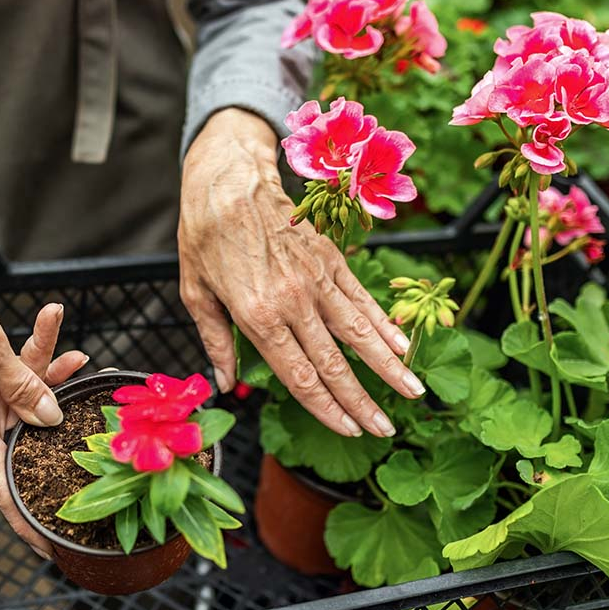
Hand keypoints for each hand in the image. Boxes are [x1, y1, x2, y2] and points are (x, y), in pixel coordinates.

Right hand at [0, 242, 86, 556]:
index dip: (24, 519)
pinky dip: (38, 345)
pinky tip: (52, 319)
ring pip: (30, 393)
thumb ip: (21, 382)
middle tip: (96, 429)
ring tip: (78, 354)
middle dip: (61, 428)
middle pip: (28, 434)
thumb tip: (50, 417)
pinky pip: (20, 364)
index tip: (49, 542)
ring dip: (55, 372)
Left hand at [178, 108, 424, 437]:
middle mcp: (293, 301)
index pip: (299, 376)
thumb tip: (225, 382)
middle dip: (363, 401)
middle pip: (334, 363)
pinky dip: (384, 323)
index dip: (326, 408)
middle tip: (387, 430)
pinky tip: (402, 345)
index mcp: (257, 316)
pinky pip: (362, 298)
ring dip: (388, 366)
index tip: (349, 430)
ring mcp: (316, 279)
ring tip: (413, 393)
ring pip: (359, 332)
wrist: (229, 179)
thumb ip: (215, 341)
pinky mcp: (330, 259)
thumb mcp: (195, 292)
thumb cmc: (204, 236)